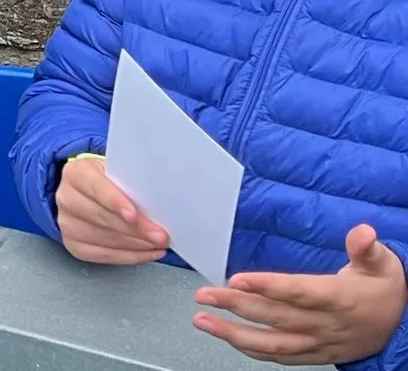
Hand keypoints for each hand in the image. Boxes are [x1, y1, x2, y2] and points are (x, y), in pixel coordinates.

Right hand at [55, 155, 170, 264]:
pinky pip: (104, 255)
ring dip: (136, 244)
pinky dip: (130, 256)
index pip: (95, 187)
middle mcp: (66, 198)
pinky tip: (147, 252)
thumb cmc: (107, 182)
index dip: (115, 202)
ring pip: (104, 239)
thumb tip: (157, 201)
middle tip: (160, 236)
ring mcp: (67, 223)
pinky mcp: (73, 244)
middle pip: (102, 217)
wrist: (86, 193)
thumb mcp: (116, 171)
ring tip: (158, 244)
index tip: (134, 215)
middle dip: (135, 229)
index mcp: (76, 173)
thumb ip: (130, 182)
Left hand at [194, 225, 407, 364]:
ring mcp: (318, 343)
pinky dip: (253, 351)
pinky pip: (281, 357)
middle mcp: (324, 324)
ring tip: (202, 320)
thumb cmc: (384, 289)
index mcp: (338, 298)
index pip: (298, 292)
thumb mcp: (382, 265)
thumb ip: (366, 248)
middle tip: (203, 295)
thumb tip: (363, 231)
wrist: (401, 327)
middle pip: (275, 316)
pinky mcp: (316, 355)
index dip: (267, 286)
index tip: (236, 278)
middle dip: (235, 305)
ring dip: (234, 334)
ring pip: (272, 343)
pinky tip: (228, 339)